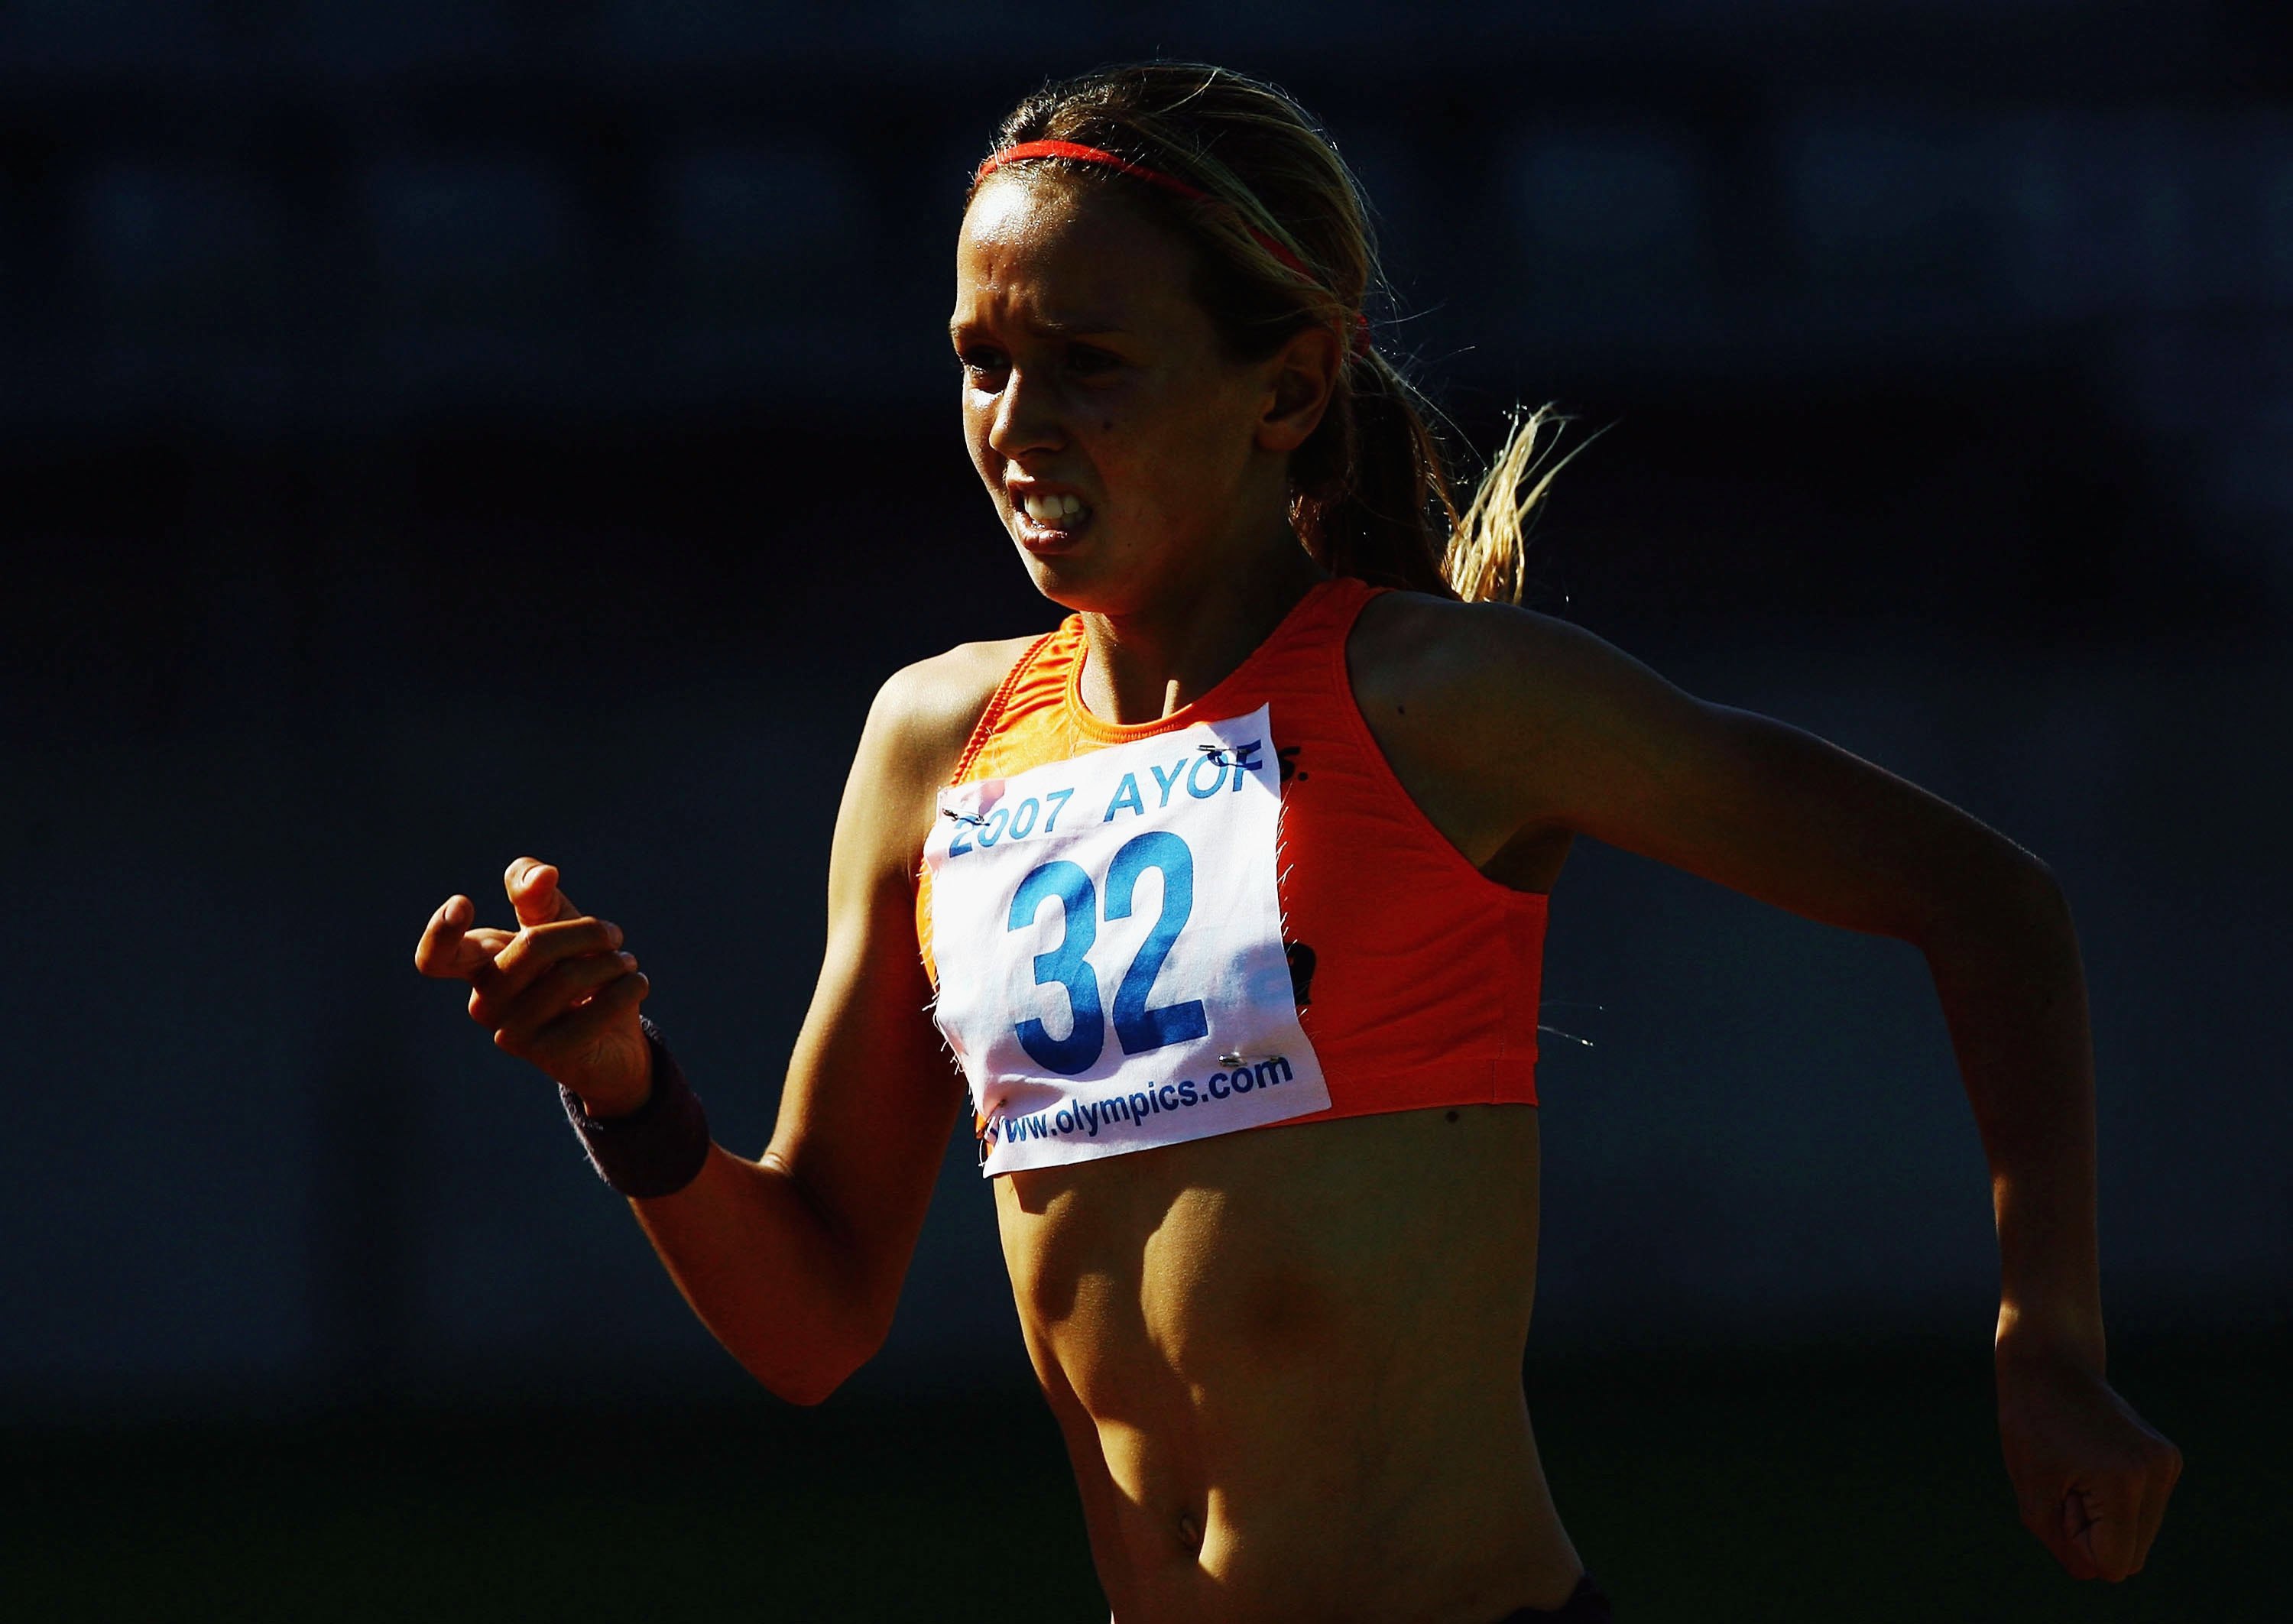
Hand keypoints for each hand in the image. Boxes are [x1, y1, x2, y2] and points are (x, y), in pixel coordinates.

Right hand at [413, 856, 653, 1115]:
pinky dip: (627, 988)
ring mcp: (512, 1033)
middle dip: (586, 931)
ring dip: (614, 962)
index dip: (440, 931)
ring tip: (627, 963)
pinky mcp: (548, 1056)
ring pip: (570, 977)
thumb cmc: (577, 971)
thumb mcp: (557, 924)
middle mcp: (484, 1002)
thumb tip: (542, 875)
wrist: (611, 1041)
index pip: (435, 957)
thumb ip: (539, 895)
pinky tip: (637, 983)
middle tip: (613, 934)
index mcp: (480, 965)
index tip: (462, 902)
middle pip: (532, 945)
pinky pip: (596, 1011)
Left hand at [1996, 1344, 2181, 1580]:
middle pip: (2131, 1556)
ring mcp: (2168, 1464)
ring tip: (2079, 1469)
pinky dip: (2114, 1502)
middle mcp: (2158, 1473)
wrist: (2050, 1365)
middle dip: (2092, 1532)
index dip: (2078, 1541)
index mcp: (2125, 1482)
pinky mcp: (2168, 1459)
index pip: (2113, 1563)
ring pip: (2139, 1537)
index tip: (2061, 1495)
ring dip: (2103, 1518)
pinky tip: (2093, 1463)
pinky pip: (2142, 1513)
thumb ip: (2063, 1546)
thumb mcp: (2031, 1494)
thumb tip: (2098, 1574)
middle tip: (2067, 1481)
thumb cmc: (2031, 1424)